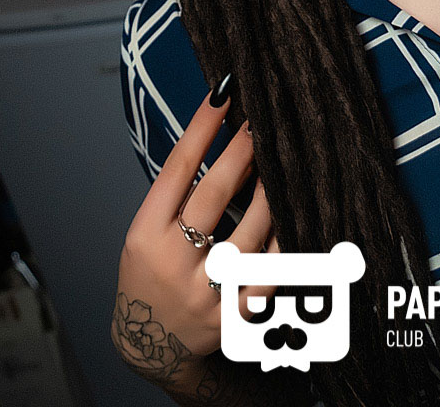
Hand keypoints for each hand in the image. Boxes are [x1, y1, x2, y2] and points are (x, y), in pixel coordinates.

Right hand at [114, 86, 279, 391]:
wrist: (151, 344)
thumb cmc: (150, 274)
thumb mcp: (144, 233)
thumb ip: (176, 195)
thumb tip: (218, 137)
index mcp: (145, 235)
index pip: (177, 169)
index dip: (201, 128)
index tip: (224, 94)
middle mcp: (173, 262)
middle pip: (216, 195)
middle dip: (243, 152)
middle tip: (262, 121)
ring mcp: (204, 293)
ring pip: (251, 233)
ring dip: (271, 193)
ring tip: (283, 165)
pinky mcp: (233, 318)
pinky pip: (269, 273)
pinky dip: (284, 243)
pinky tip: (294, 217)